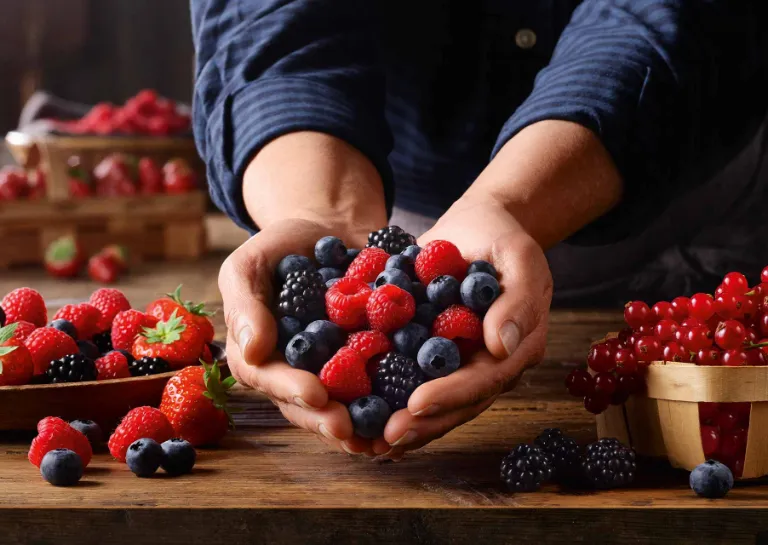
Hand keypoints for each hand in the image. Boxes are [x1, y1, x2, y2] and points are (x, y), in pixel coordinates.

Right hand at [219, 132, 388, 456]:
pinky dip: (394, 398)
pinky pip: (378, 384)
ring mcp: (330, 371)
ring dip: (361, 423)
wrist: (329, 231)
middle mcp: (294, 371)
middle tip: (350, 429)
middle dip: (327, 419)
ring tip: (382, 436)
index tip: (317, 394)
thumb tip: (252, 350)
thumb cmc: (280, 247)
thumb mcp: (250, 263)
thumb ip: (244, 303)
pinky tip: (412, 409)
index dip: (291, 390)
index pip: (268, 379)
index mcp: (259, 354)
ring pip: (342, 405)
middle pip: (306, 404)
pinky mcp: (366, 362)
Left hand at [379, 194, 552, 459]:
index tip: (417, 404)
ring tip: (367, 439)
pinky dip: (387, 397)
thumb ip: (517, 301)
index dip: (452, 395)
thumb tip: (501, 346)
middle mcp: (488, 363)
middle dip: (422, 422)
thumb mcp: (518, 257)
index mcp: (515, 347)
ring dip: (403, 421)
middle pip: (458, 403)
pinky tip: (359, 414)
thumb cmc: (501, 237)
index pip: (485, 379)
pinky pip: (411, 378)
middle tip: (385, 436)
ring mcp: (461, 362)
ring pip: (434, 400)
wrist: (476, 226)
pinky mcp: (432, 352)